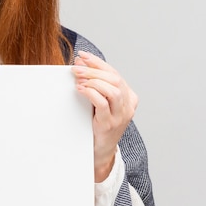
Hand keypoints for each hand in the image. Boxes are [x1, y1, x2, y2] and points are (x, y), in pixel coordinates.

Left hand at [72, 51, 137, 181]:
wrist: (100, 150)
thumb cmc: (98, 123)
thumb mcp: (100, 102)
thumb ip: (95, 85)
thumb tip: (79, 63)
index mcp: (129, 97)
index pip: (115, 73)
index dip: (98, 63)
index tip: (83, 55)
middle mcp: (128, 105)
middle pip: (114, 79)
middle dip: (94, 70)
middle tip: (76, 67)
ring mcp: (121, 116)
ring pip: (113, 89)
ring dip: (93, 80)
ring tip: (79, 79)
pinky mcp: (110, 124)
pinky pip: (103, 104)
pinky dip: (91, 93)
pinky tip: (81, 89)